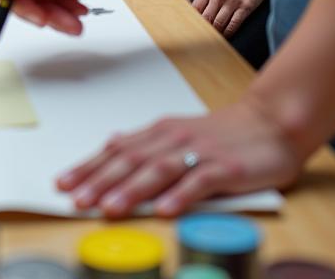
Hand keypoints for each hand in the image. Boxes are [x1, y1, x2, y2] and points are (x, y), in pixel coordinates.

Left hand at [56, 95, 302, 216]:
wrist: (272, 123)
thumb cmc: (223, 135)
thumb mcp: (179, 136)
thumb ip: (148, 145)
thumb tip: (112, 144)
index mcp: (158, 133)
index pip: (116, 151)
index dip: (88, 167)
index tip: (62, 184)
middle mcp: (173, 139)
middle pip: (130, 160)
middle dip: (99, 181)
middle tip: (75, 199)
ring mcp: (199, 151)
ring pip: (158, 170)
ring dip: (131, 190)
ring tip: (108, 208)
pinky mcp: (226, 167)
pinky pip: (200, 181)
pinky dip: (180, 195)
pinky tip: (164, 210)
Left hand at [191, 0, 268, 37]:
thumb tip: (194, 11)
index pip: (195, 10)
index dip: (194, 21)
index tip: (195, 27)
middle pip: (206, 19)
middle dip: (205, 29)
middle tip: (204, 36)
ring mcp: (232, 2)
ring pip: (219, 23)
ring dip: (217, 33)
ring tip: (216, 38)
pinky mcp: (245, 7)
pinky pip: (234, 24)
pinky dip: (229, 32)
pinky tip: (227, 35)